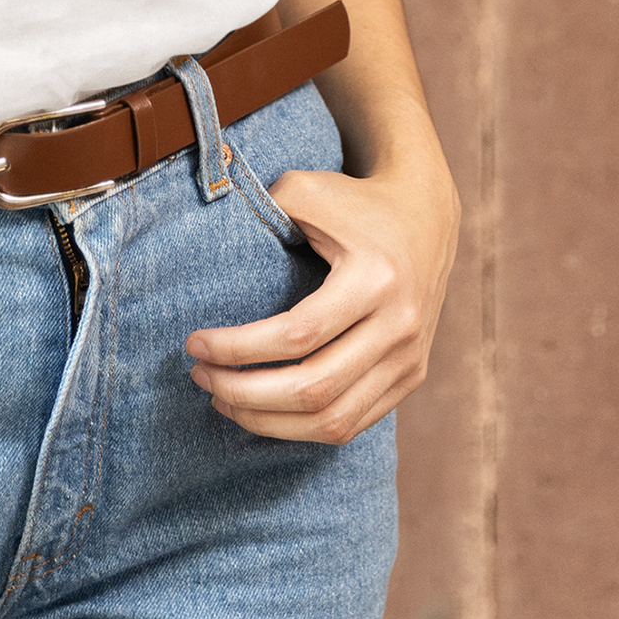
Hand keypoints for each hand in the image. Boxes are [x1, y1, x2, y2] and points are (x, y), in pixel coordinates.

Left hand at [184, 150, 458, 443]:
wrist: (424, 215)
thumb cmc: (354, 202)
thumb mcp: (307, 189)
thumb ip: (261, 212)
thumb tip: (212, 250)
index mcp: (375, 279)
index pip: (298, 335)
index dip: (239, 348)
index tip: (194, 343)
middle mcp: (399, 326)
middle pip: (313, 389)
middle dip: (244, 392)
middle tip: (200, 377)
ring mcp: (410, 358)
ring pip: (332, 420)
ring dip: (267, 421)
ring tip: (221, 400)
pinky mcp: (410, 377)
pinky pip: (352, 424)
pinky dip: (301, 429)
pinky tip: (262, 412)